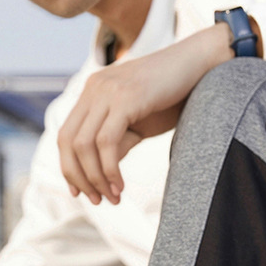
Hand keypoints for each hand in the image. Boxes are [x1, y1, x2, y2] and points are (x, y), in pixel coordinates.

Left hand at [58, 24, 233, 205]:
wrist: (200, 64)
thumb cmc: (174, 95)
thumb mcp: (139, 122)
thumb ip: (118, 141)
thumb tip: (103, 172)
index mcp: (93, 91)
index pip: (66, 135)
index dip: (69, 167)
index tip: (80, 191)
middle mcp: (94, 88)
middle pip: (67, 141)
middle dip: (79, 177)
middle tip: (97, 201)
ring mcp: (107, 91)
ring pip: (84, 145)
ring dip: (95, 178)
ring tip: (112, 197)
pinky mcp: (125, 98)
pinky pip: (106, 142)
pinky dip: (110, 169)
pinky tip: (120, 185)